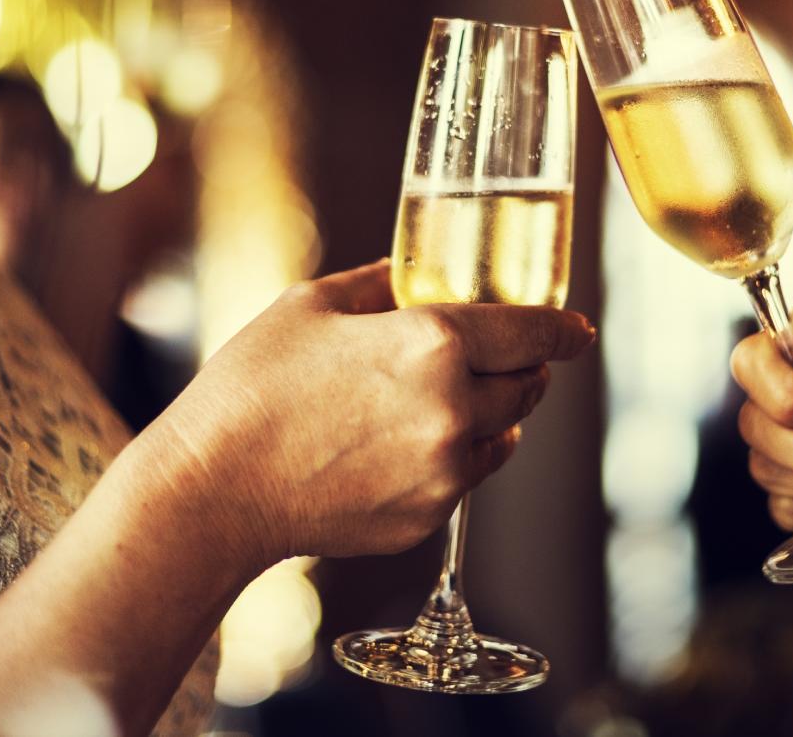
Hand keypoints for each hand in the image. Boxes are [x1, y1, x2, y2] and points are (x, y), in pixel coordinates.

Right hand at [150, 260, 595, 567]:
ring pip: (503, 434)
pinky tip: (413, 445)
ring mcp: (443, 471)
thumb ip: (381, 285)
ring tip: (450, 401)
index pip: (533, 332)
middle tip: (505, 357)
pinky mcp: (427, 516)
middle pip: (528, 386)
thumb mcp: (312, 306)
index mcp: (432, 344)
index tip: (578, 330)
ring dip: (492, 413)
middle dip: (524, 368)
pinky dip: (457, 457)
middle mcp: (453, 409)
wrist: (213, 490)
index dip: (564, 329)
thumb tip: (412, 277)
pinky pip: (467, 477)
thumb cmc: (251, 388)